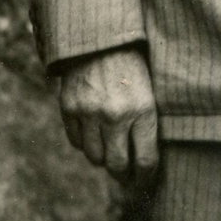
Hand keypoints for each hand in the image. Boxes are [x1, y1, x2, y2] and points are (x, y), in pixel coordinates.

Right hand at [56, 45, 158, 177]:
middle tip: (126, 175)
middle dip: (123, 175)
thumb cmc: (134, 68)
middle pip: (117, 165)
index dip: (145, 178)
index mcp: (143, 111)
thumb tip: (143, 163)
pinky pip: (76, 142)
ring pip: (95, 157)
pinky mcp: (69, 107)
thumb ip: (147, 126)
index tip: (144, 182)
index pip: (145, 161)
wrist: (102, 39)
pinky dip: (85, 144)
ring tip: (110, 153)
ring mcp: (89, 112)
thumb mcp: (150, 94)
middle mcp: (115, 115)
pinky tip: (94, 137)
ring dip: (103, 160)